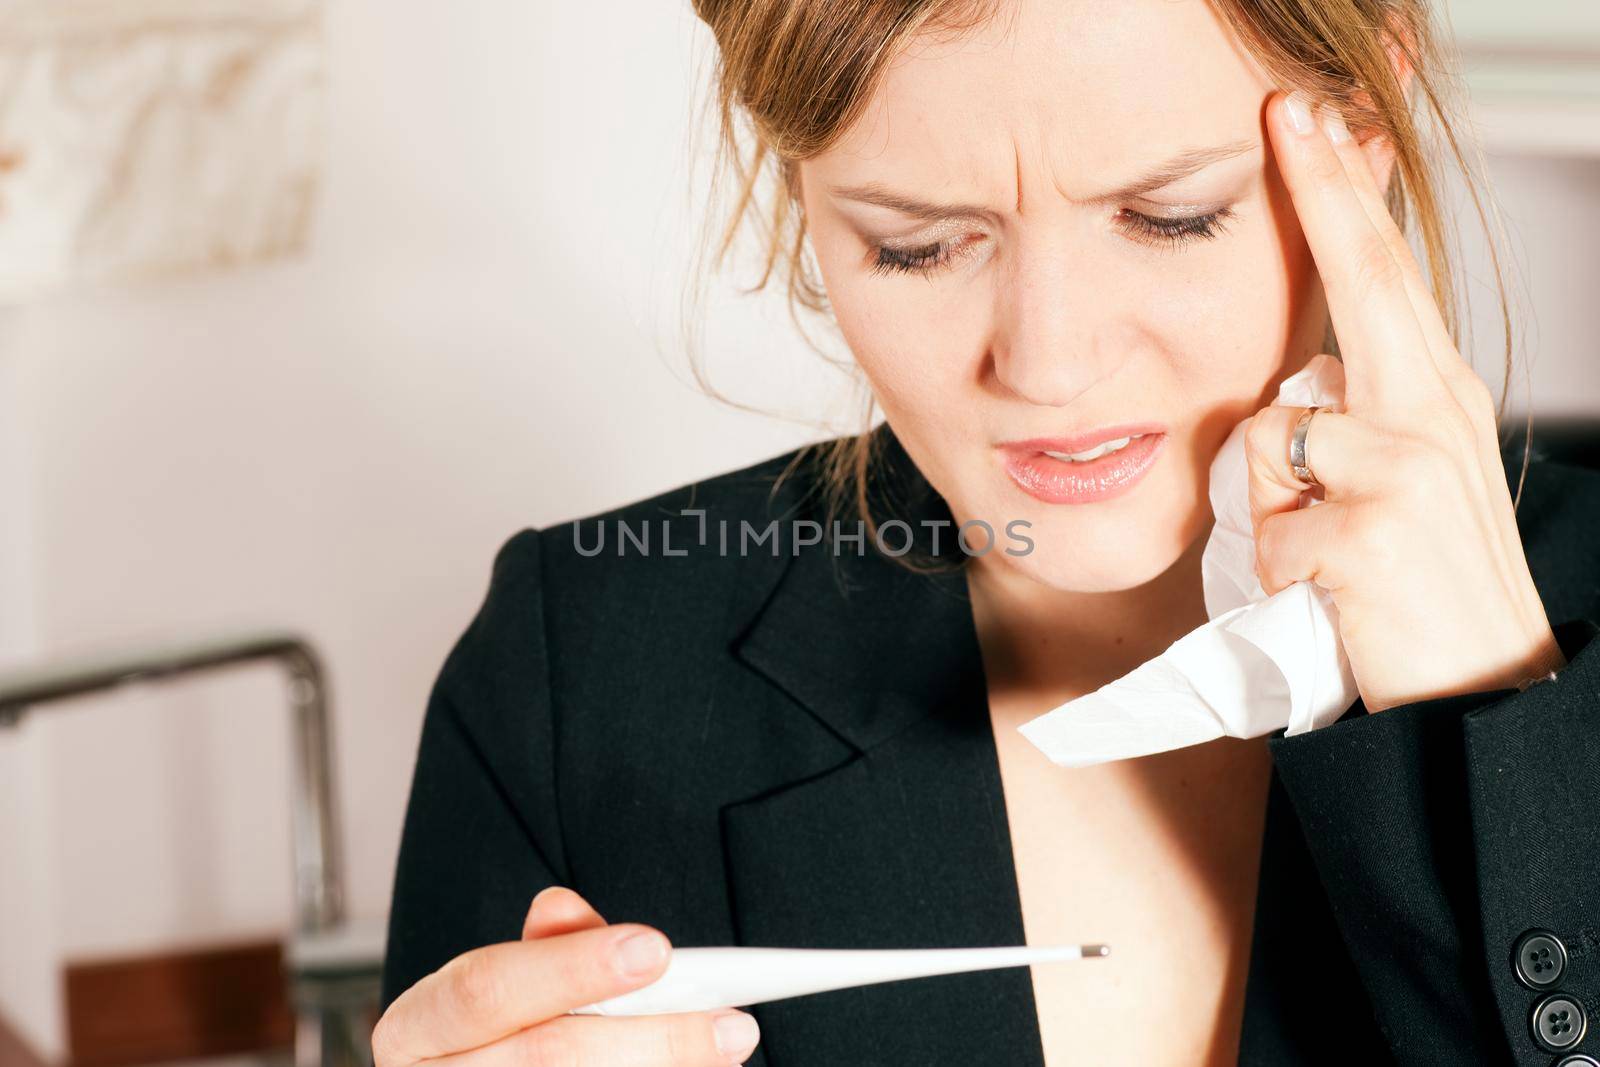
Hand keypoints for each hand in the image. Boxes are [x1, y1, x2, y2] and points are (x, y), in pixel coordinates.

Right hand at [371, 886, 761, 1066]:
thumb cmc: (496, 1038)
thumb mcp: (506, 988)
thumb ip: (543, 951)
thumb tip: (562, 907)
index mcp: (420, 1026)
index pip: (487, 987)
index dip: (571, 966)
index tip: (656, 949)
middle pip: (544, 1058)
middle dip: (650, 1038)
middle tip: (732, 1025)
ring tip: (726, 1054)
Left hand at [1244, 90, 1565, 713]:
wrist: (1478, 694)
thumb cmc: (1422, 589)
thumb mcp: (1404, 487)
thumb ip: (1353, 424)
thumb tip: (1296, 389)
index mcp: (1435, 398)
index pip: (1384, 279)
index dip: (1343, 197)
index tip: (1306, 122)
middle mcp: (1431, 413)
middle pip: (1362, 283)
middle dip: (1324, 196)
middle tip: (1287, 113)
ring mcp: (1403, 468)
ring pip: (1268, 438)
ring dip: (1271, 506)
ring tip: (1327, 556)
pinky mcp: (1364, 531)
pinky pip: (1264, 530)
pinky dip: (1276, 570)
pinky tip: (1329, 596)